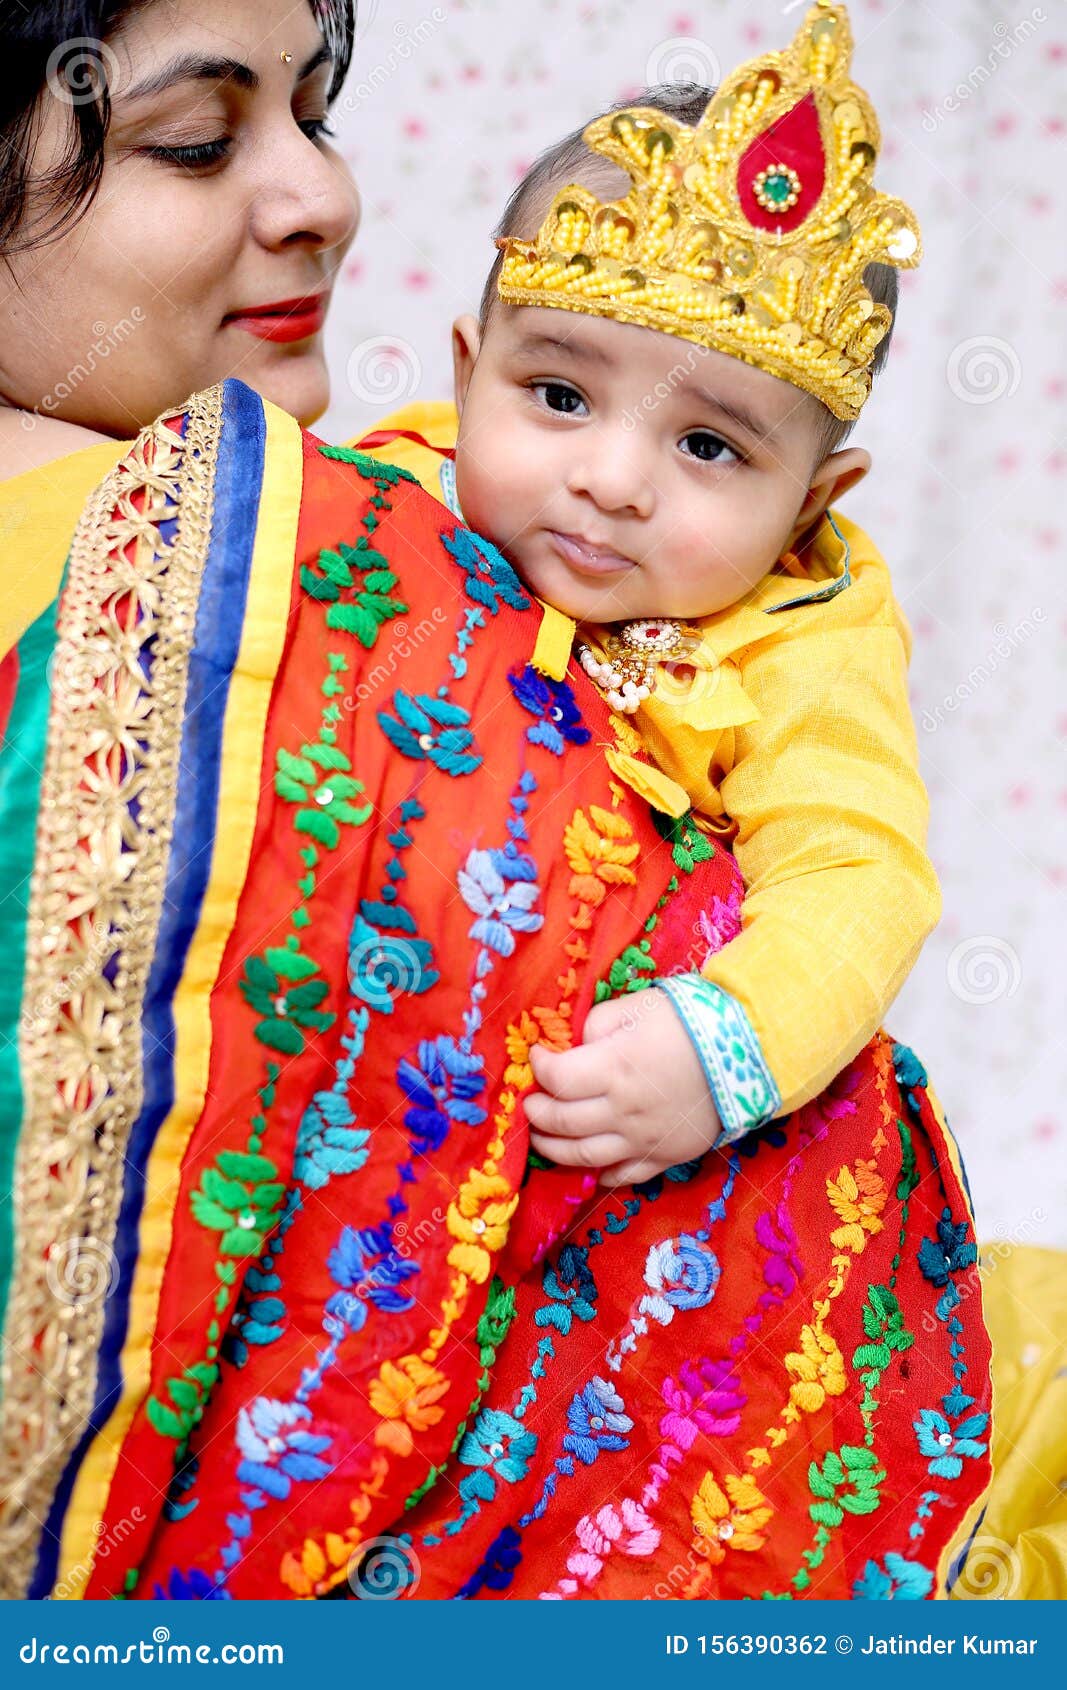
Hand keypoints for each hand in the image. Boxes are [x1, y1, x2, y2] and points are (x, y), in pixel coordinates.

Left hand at [525, 988, 720, 1187]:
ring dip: (552, 1149)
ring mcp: (642, 1139)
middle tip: (531, 1101)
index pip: (557, 1079)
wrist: (750, 1051)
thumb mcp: (636, 1007)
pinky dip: (599, 1175)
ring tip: (541, 1137)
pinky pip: (623, 1176)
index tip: (537, 1056)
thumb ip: (597, 1025)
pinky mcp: (663, 1156)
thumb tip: (573, 1045)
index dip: (539, 1067)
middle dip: (537, 1111)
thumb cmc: (689, 1021)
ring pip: (583, 1156)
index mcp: (613, 1068)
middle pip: (562, 1122)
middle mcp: (622, 1110)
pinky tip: (588, 1166)